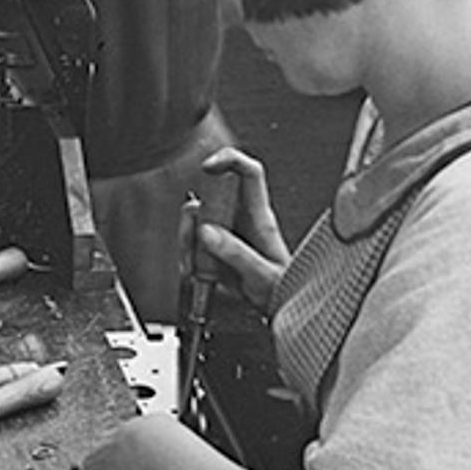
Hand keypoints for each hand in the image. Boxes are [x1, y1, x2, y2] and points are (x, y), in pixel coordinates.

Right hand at [190, 147, 290, 308]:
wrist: (280, 310)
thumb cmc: (282, 291)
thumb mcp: (264, 276)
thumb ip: (236, 254)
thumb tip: (208, 231)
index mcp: (260, 218)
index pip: (248, 172)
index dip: (229, 159)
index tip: (208, 166)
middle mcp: (241, 219)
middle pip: (210, 196)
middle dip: (195, 214)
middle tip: (198, 238)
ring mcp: (226, 234)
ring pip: (196, 220)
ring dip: (189, 241)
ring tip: (201, 264)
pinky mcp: (214, 249)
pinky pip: (191, 243)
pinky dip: (188, 257)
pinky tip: (199, 272)